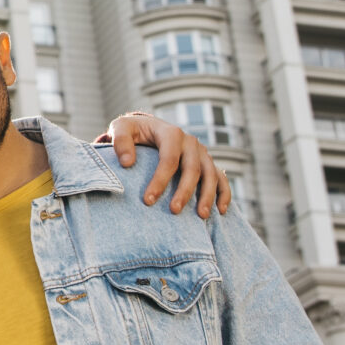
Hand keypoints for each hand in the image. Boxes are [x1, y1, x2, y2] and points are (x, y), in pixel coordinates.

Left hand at [109, 112, 231, 217]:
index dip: (160, 180)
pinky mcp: (208, 163)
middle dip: (184, 191)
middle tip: (174, 211)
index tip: (148, 200)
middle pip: (193, 168)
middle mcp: (190, 142)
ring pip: (210, 175)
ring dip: (207, 196)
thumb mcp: (121, 128)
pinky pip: (221, 178)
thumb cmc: (134, 132)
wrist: (149, 129)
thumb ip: (120, 141)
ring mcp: (202, 153)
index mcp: (171, 133)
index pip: (169, 159)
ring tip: (201, 216)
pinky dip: (224, 193)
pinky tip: (221, 211)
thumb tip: (127, 163)